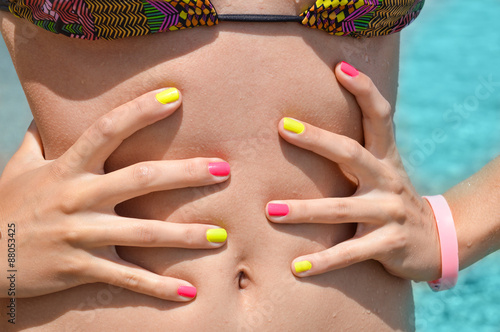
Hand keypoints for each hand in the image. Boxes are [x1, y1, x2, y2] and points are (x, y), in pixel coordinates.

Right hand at [0, 88, 228, 300]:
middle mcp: (78, 197)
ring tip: (221, 235)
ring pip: (143, 232)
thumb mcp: (18, 166)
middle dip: (185, 173)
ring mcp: (81, 234)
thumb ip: (38, 138)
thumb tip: (47, 113)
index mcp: (67, 168)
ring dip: (185, 234)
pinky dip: (159, 286)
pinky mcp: (81, 268)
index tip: (175, 96)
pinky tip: (190, 291)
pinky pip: (127, 278)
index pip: (107, 129)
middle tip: (224, 169)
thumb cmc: (6, 206)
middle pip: (140, 179)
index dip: (140, 110)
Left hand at [266, 62, 440, 280]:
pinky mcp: (389, 244)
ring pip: (342, 209)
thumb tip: (307, 127)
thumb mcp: (380, 172)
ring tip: (270, 211)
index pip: (380, 115)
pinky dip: (323, 261)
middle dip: (318, 139)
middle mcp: (388, 179)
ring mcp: (390, 212)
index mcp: (385, 157)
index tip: (340, 67)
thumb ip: (354, 153)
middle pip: (352, 153)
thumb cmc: (391, 200)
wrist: (435, 240)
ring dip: (304, 211)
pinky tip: (296, 267)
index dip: (364, 89)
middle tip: (283, 127)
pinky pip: (350, 252)